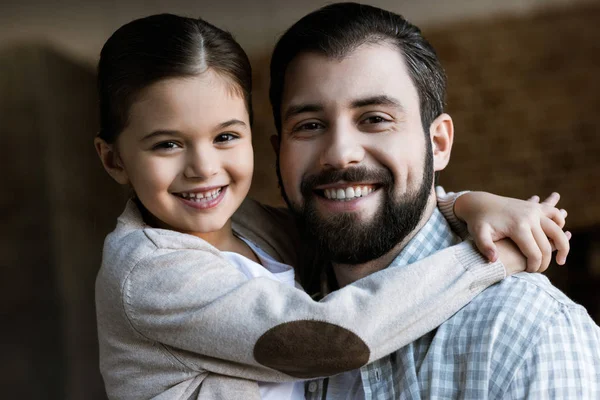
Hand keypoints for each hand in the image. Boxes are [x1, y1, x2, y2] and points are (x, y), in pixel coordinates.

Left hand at [455, 192, 570, 272]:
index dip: (534, 266)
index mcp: (518, 226)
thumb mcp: (478, 234)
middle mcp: (529, 217)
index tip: (530, 272)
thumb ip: (485, 247)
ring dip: (563, 245)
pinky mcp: (534, 206)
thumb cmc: (478, 221)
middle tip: (540, 271)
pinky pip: (554, 215)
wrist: (479, 202)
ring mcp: (534, 210)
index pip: (534, 253)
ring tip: (561, 259)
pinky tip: (559, 235)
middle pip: (546, 245)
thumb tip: (493, 260)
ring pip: (557, 230)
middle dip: (545, 261)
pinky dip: (560, 225)